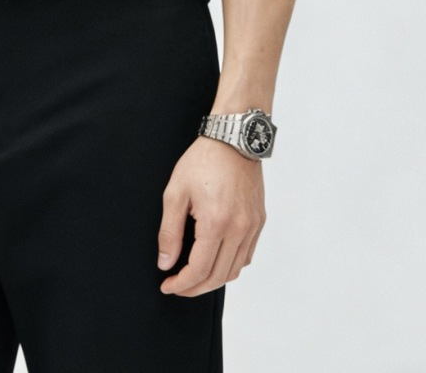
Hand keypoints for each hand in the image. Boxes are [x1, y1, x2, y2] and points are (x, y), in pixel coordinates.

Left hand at [156, 134, 265, 295]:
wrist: (233, 139)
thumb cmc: (203, 160)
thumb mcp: (176, 192)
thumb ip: (169, 231)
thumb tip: (166, 262)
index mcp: (217, 222)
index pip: (200, 270)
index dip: (182, 284)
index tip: (168, 286)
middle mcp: (239, 228)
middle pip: (218, 276)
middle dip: (195, 288)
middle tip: (178, 286)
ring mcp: (252, 226)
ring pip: (234, 270)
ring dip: (213, 280)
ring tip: (194, 276)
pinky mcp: (259, 221)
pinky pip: (246, 256)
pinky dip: (230, 265)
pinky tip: (215, 260)